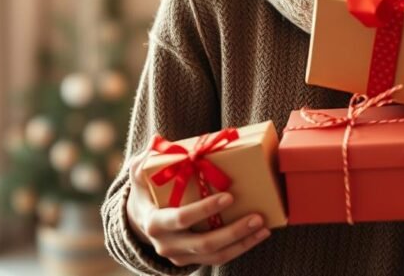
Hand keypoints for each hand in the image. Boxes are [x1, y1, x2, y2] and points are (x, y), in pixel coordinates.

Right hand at [124, 148, 270, 266]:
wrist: (141, 220)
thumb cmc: (147, 191)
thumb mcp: (140, 175)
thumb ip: (145, 160)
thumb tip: (156, 142)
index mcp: (154, 222)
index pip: (181, 218)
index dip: (205, 210)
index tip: (229, 196)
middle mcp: (166, 244)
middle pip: (203, 244)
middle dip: (233, 232)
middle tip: (257, 217)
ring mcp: (179, 256)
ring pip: (215, 255)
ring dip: (242, 242)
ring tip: (263, 227)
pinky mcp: (191, 260)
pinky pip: (218, 258)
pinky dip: (240, 248)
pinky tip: (257, 235)